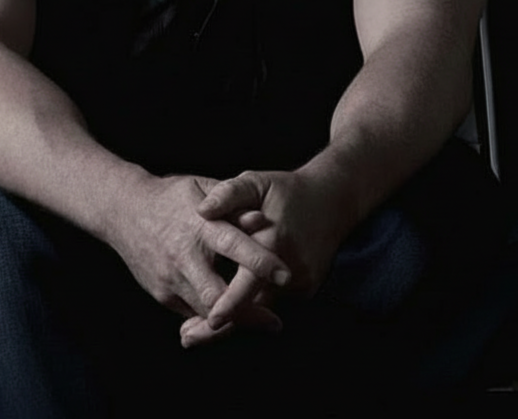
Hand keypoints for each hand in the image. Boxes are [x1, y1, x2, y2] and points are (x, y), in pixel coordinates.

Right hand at [105, 173, 291, 319]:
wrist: (122, 210)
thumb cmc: (171, 197)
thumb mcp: (201, 187)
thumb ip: (233, 204)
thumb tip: (262, 221)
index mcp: (198, 224)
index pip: (233, 245)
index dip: (259, 262)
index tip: (285, 276)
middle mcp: (183, 255)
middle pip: (217, 295)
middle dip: (247, 313)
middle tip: (274, 321)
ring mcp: (169, 278)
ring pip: (206, 312)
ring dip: (235, 320)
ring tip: (263, 320)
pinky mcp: (161, 294)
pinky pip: (193, 312)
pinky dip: (214, 315)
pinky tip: (232, 315)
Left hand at [180, 168, 355, 346]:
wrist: (331, 200)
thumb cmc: (285, 189)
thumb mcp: (255, 182)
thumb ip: (229, 194)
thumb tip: (202, 210)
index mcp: (275, 240)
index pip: (251, 280)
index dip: (230, 302)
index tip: (209, 319)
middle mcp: (291, 268)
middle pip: (254, 307)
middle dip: (222, 324)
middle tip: (187, 336)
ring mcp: (301, 282)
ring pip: (262, 309)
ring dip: (234, 318)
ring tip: (196, 329)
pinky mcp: (305, 289)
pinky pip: (272, 303)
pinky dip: (250, 309)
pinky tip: (224, 312)